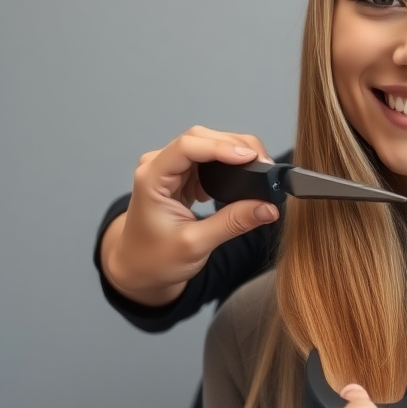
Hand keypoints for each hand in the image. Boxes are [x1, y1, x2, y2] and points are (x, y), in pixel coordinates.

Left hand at [101, 126, 280, 303]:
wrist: (138, 269)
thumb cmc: (155, 259)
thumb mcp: (196, 245)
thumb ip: (233, 223)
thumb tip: (268, 208)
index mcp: (152, 178)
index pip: (188, 147)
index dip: (221, 148)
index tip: (251, 159)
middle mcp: (158, 166)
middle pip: (201, 138)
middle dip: (235, 146)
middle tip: (264, 165)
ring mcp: (171, 169)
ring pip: (208, 145)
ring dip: (235, 153)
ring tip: (260, 170)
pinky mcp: (182, 177)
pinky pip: (209, 160)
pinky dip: (230, 164)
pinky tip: (245, 176)